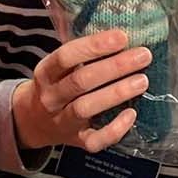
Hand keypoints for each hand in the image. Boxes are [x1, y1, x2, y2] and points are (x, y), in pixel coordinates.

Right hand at [11, 29, 151, 154]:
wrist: (35, 121)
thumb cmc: (58, 84)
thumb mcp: (59, 66)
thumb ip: (83, 53)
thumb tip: (124, 35)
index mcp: (46, 73)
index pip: (66, 56)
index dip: (94, 45)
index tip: (122, 37)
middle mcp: (51, 98)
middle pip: (80, 81)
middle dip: (114, 67)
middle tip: (143, 56)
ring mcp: (62, 122)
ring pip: (86, 108)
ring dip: (116, 93)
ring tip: (142, 81)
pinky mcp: (77, 141)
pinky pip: (95, 140)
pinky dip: (114, 129)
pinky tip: (132, 114)